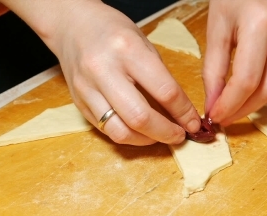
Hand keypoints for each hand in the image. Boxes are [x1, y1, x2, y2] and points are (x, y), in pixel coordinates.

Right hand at [1, 0, 201, 144]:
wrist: (72, 25)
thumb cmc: (113, 32)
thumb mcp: (144, 44)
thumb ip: (161, 78)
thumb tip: (182, 112)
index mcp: (128, 50)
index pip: (165, 91)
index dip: (184, 113)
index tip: (194, 123)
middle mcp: (104, 70)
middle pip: (140, 117)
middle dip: (166, 133)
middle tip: (179, 136)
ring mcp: (87, 89)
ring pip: (120, 131)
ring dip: (147, 140)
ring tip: (160, 136)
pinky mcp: (78, 103)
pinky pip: (106, 130)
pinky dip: (128, 136)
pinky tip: (140, 131)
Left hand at [203, 0, 266, 126]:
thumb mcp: (216, 28)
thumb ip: (213, 70)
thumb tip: (213, 106)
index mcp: (260, 22)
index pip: (247, 79)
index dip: (230, 104)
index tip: (217, 117)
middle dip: (245, 109)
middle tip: (227, 116)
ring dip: (263, 103)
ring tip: (243, 101)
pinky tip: (262, 87)